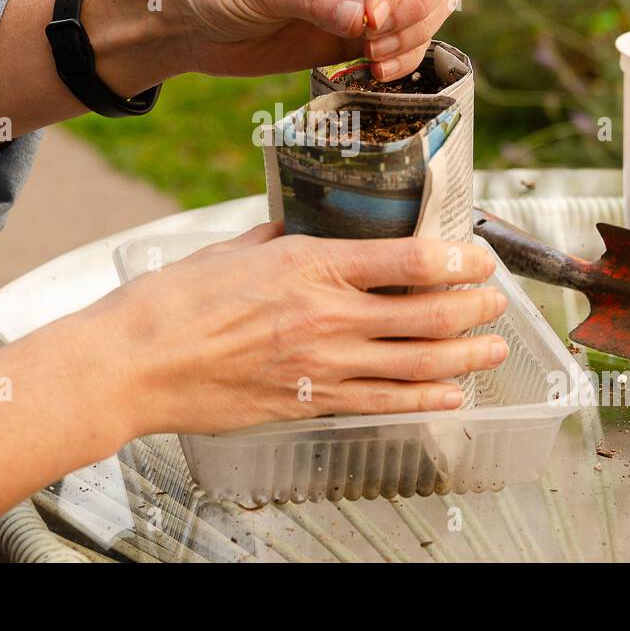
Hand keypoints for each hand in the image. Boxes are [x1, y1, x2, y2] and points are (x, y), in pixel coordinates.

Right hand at [80, 222, 507, 436]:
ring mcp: (322, 365)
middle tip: (495, 299)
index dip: (460, 258)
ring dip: (467, 354)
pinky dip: (426, 397)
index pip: (411, 259)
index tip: (479, 255)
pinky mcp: (310, 402)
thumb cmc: (173, 302)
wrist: (134, 365)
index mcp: (310, 264)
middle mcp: (328, 316)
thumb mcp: (232, 249)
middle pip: (430, 313)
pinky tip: (451, 392)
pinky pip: (385, 402)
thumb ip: (278, 239)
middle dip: (476, 306)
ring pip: (420, 362)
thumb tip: (301, 228)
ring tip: (493, 347)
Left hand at [164, 0, 462, 80]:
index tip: (370, 21)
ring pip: (430, 10)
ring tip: (371, 60)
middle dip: (421, 7)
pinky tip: (375, 73)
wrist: (194, 25)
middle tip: (380, 40)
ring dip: (412, 39)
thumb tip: (366, 23)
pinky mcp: (363, 34)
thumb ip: (318, 1)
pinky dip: (404, 61)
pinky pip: (407, 44)